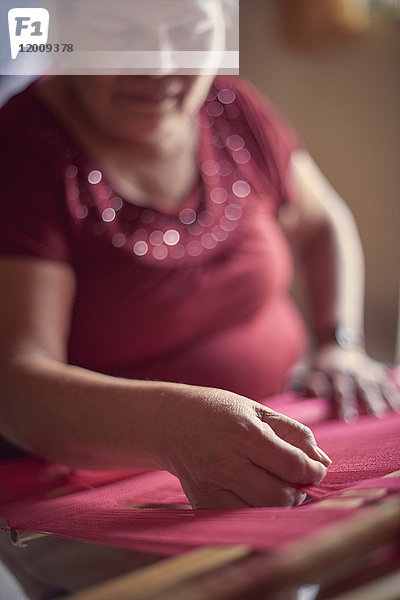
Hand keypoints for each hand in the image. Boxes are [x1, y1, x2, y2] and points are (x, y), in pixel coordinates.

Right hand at [160, 387, 329, 508]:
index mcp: (244, 433)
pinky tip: (254, 493)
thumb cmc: (220, 412)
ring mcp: (212, 484)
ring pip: (262, 511)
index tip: (317, 471)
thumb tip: (323, 462)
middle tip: (296, 481)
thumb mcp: (258, 410)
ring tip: (278, 486)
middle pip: (280, 495)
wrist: (172, 422)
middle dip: (298, 491)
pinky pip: (240, 517)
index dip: (313, 471)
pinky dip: (255, 509)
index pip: (292, 464)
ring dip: (279, 503)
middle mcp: (227, 461)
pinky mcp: (202, 501)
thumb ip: (294, 433)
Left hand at [302, 344, 399, 420]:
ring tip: (380, 414)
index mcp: (325, 373)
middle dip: (350, 403)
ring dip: (375, 399)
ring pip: (369, 386)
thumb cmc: (315, 363)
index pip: (323, 387)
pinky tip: (397, 406)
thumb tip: (288, 394)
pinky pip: (385, 382)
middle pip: (348, 389)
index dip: (326, 398)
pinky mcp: (374, 371)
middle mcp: (344, 373)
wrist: (332, 340)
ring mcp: (361, 372)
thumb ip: (297, 382)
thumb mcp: (301, 368)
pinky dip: (392, 393)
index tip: (335, 414)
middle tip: (351, 418)